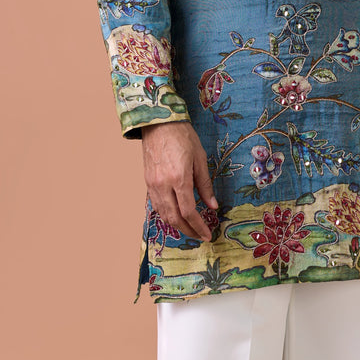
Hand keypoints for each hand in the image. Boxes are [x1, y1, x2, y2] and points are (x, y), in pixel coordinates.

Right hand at [140, 121, 217, 241]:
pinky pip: (156, 205)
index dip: (198, 226)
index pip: (189, 211)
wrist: (158, 122)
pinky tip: (176, 217)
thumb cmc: (182, 136)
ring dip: (177, 226)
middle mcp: (163, 184)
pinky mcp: (147, 182)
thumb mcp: (200, 158)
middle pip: (174, 217)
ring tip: (190, 230)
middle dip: (188, 231)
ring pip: (163, 214)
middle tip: (200, 237)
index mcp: (179, 178)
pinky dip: (166, 215)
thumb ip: (205, 185)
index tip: (207, 234)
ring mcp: (152, 184)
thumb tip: (212, 206)